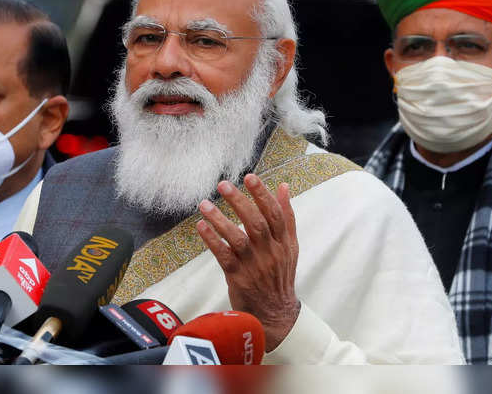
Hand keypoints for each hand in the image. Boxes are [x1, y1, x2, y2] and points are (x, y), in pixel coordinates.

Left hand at [196, 173, 300, 351]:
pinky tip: (201, 227)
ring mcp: (254, 266)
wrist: (275, 314)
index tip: (250, 177)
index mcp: (284, 243)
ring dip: (220, 220)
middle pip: (256, 223)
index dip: (263, 194)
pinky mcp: (238, 278)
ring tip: (204, 205)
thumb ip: (286, 216)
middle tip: (223, 185)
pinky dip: (212, 240)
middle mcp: (271, 253)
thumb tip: (284, 186)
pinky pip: (224, 256)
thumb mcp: (290, 246)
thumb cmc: (280, 275)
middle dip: (240, 202)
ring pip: (238, 239)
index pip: (275, 214)